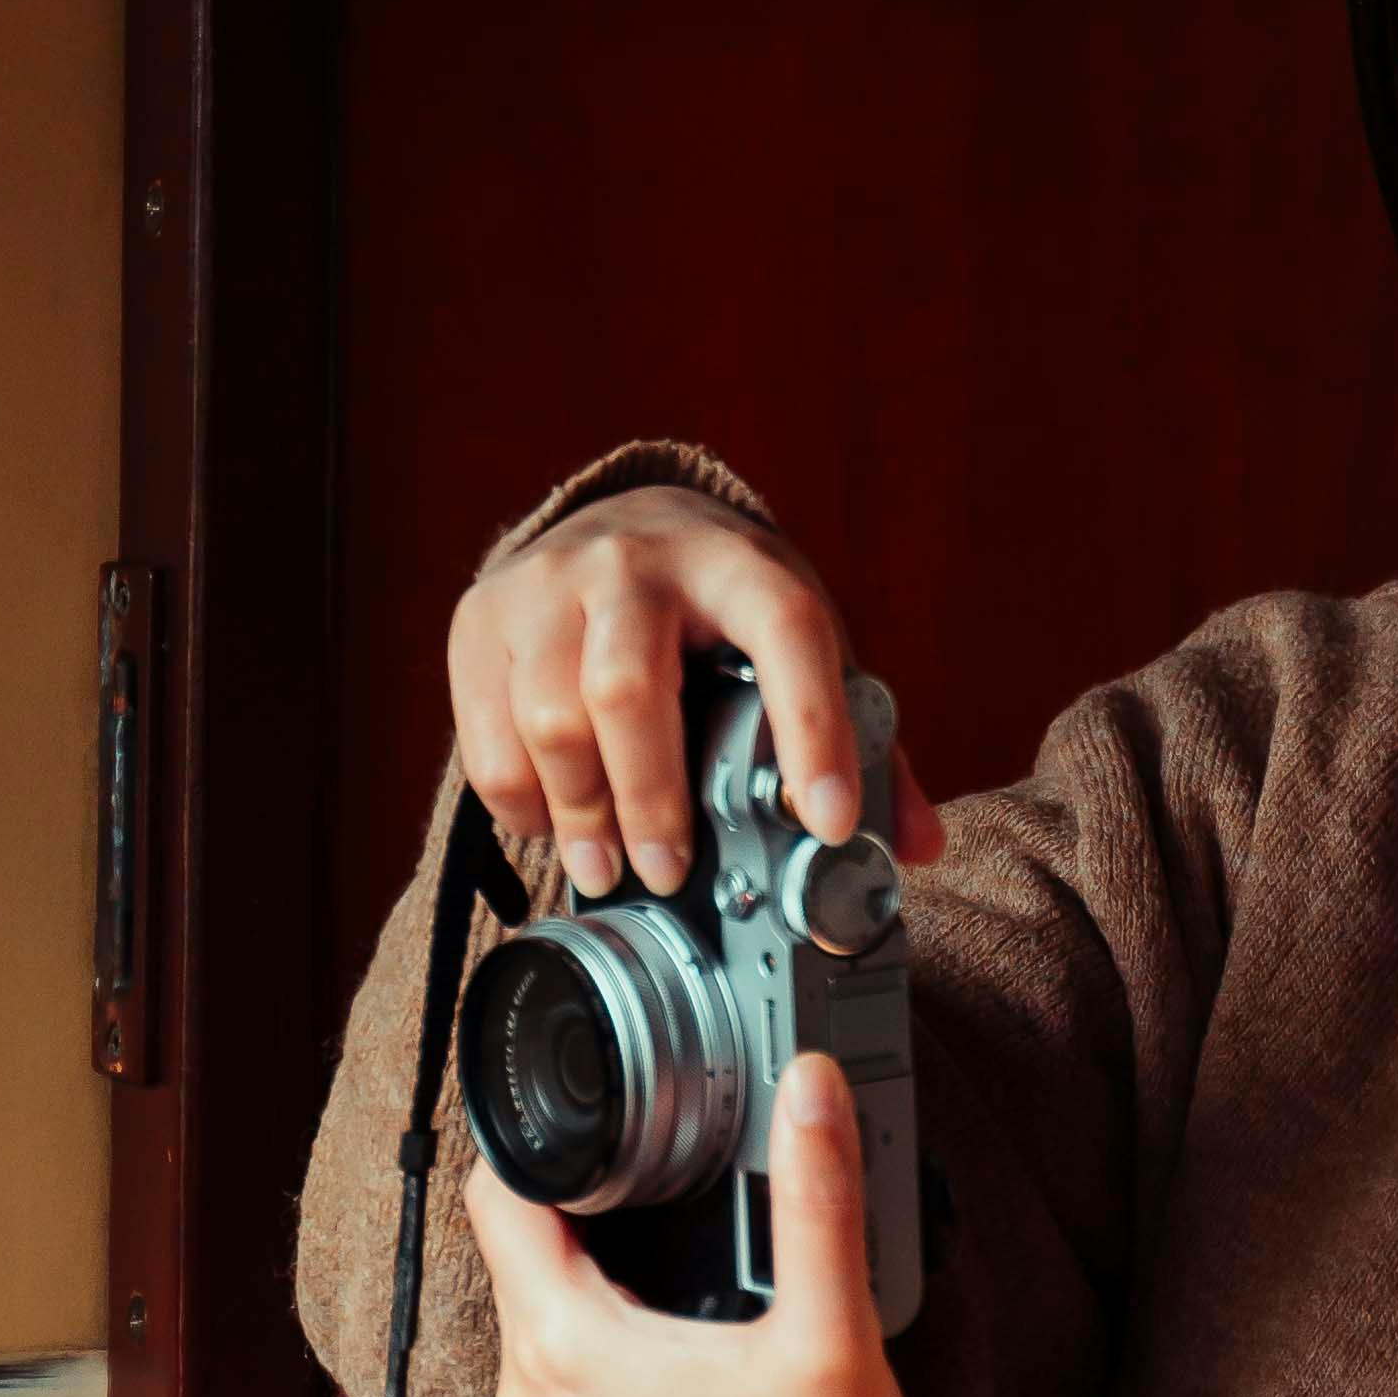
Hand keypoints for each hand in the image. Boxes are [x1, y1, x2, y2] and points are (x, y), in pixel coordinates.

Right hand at [451, 484, 948, 904]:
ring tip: (608, 870)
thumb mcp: (797, 639)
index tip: (832, 822)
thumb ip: (858, 736)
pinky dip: (521, 800)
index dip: (814, 731)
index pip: (787, 636)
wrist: (620, 523)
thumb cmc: (721, 605)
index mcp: (741, 566)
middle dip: (651, 799)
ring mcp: (548, 583)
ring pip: (548, 714)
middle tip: (669, 873)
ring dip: (580, 814)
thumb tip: (917, 845)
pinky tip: (555, 827)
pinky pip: (487, 731)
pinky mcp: (481, 618)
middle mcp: (636, 562)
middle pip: (628, 689)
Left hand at [464, 1050, 929, 1396]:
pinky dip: (607, 1314)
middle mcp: (532, 1396)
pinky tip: (687, 1307)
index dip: (549, 1132)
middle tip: (673, 1145)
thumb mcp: (830, 1329)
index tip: (612, 1096)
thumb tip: (807, 1079)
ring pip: (544, 1297)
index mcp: (567, 1350)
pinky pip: (564, 1356)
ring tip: (689, 1221)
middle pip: (524, 1241)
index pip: (501, 1195)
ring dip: (600, 1252)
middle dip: (589, 1186)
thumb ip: (816, 1192)